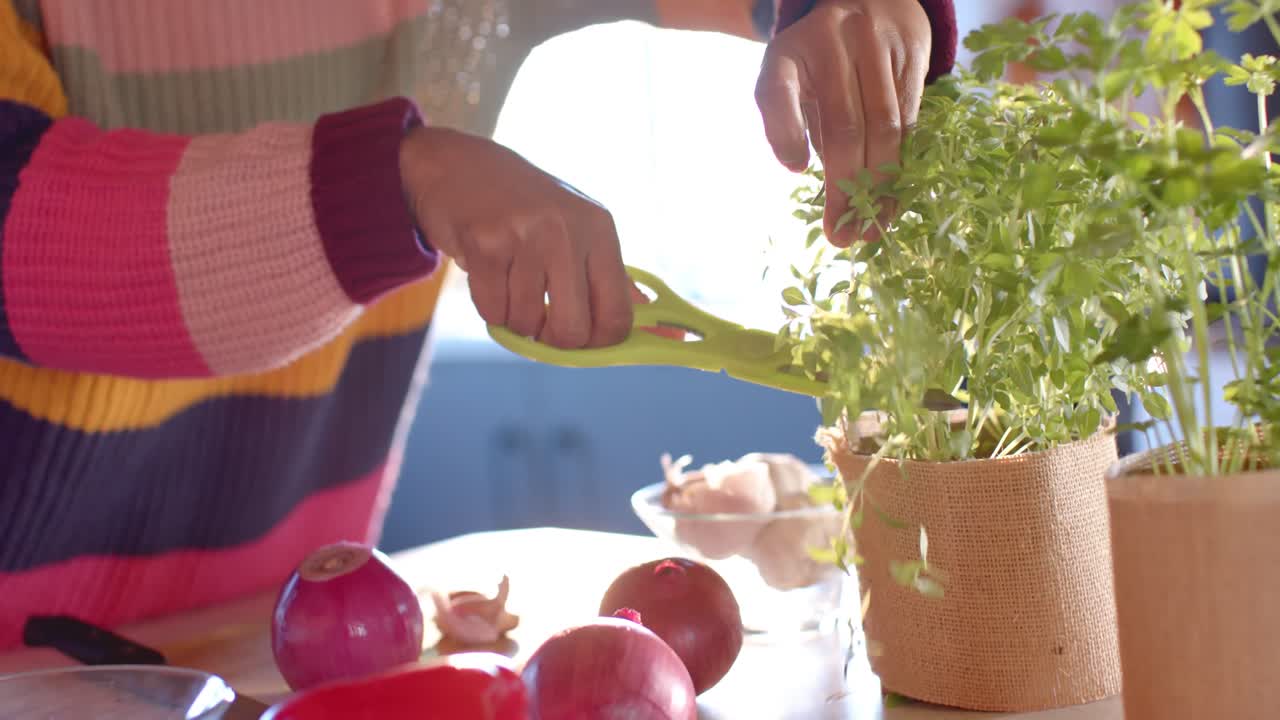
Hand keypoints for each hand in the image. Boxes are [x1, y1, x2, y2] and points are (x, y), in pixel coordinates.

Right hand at [400, 126, 632, 348]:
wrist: (459, 166)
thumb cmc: (526, 208)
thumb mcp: (579, 231)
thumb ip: (615, 283)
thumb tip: (660, 335)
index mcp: (599, 229)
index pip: (617, 314)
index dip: (598, 343)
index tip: (580, 340)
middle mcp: (567, 230)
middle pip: (573, 330)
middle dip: (552, 340)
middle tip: (540, 323)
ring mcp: (525, 234)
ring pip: (526, 322)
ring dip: (514, 318)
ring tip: (509, 284)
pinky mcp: (485, 243)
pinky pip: (492, 310)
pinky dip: (489, 308)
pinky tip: (488, 277)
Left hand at [756, 0, 931, 245]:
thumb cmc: (820, 59)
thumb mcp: (790, 78)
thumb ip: (790, 121)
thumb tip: (807, 173)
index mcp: (789, 53)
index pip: (776, 91)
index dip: (784, 131)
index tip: (797, 171)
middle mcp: (834, 43)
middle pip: (845, 126)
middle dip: (845, 188)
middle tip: (844, 235)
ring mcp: (879, 47)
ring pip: (886, 128)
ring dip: (881, 186)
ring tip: (873, 228)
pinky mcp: (915, 58)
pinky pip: (912, 122)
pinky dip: (903, 165)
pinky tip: (895, 198)